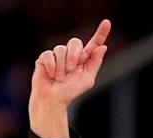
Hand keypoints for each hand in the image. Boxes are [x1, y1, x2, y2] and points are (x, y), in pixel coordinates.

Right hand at [29, 19, 110, 137]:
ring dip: (62, 66)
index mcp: (84, 59)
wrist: (52, 99)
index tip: (107, 23)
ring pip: (61, 49)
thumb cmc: (70, 91)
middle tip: (71, 69)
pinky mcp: (45, 57)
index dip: (101, 33)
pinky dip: (51, 67)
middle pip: (75, 42)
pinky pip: (49, 55)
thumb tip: (103, 47)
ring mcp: (58, 55)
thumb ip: (94, 63)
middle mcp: (71, 54)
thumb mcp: (87, 79)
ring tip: (60, 78)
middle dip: (74, 55)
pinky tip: (51, 75)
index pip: (93, 43)